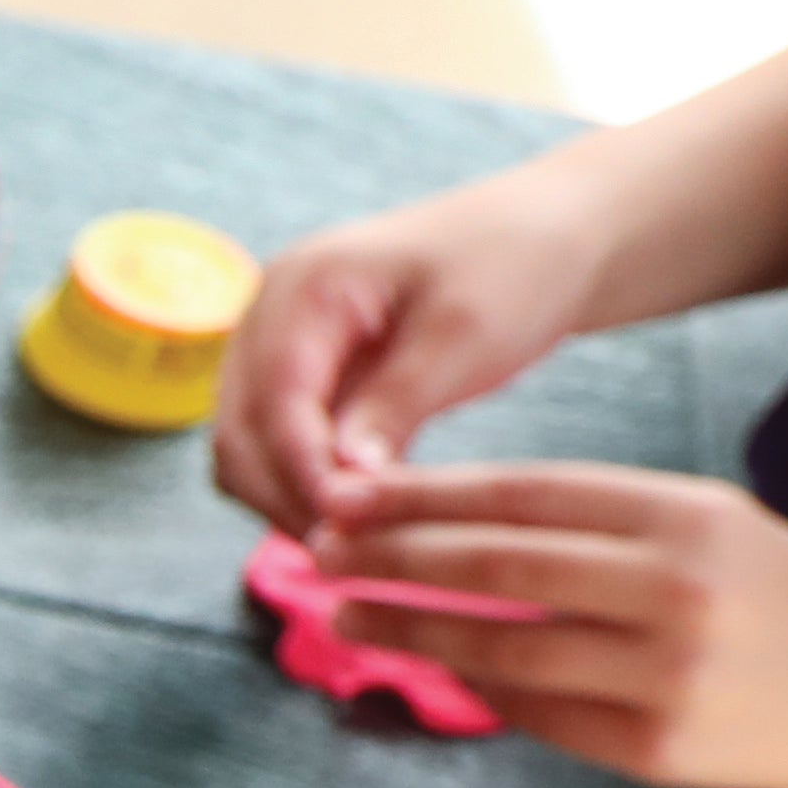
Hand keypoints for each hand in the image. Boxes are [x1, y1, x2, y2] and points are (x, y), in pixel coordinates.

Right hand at [215, 179, 620, 531]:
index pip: (273, 399)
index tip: (349, 526)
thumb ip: (396, 405)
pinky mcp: (303, 378)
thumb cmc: (516, 265)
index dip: (302, 470)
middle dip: (286, 497)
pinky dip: (306, 487)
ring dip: (288, 500)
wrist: (548, 232)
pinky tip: (360, 518)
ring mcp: (278, 348)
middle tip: (352, 555)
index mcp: (304, 287)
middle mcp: (268, 316)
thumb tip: (340, 489)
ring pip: (245, 450)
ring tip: (357, 545)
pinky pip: (278, 449)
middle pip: (238, 433)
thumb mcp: (466, 333)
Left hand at [310, 464, 787, 787]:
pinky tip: (429, 672)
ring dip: (405, 630)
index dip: (418, 494)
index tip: (343, 495)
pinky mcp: (651, 749)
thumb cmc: (776, 598)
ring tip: (341, 616)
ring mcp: (662, 675)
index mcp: (686, 516)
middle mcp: (672, 590)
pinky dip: (474, 689)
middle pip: (493, 565)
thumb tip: (443, 521)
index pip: (520, 493)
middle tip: (316, 552)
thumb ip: (592, 520)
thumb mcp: (706, 524)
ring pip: (496, 646)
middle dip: (390, 557)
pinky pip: (532, 713)